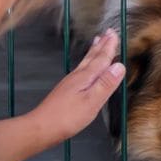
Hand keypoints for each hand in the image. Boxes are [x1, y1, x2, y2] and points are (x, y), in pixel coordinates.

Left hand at [0, 32, 125, 160]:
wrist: (41, 127)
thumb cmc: (66, 118)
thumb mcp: (91, 102)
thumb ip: (106, 84)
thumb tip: (119, 66)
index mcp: (85, 78)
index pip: (101, 59)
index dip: (109, 47)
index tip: (115, 34)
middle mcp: (77, 77)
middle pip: (92, 57)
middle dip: (102, 45)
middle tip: (108, 32)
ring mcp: (70, 83)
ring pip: (85, 62)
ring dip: (93, 51)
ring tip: (97, 42)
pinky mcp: (66, 90)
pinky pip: (80, 70)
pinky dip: (86, 63)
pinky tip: (85, 67)